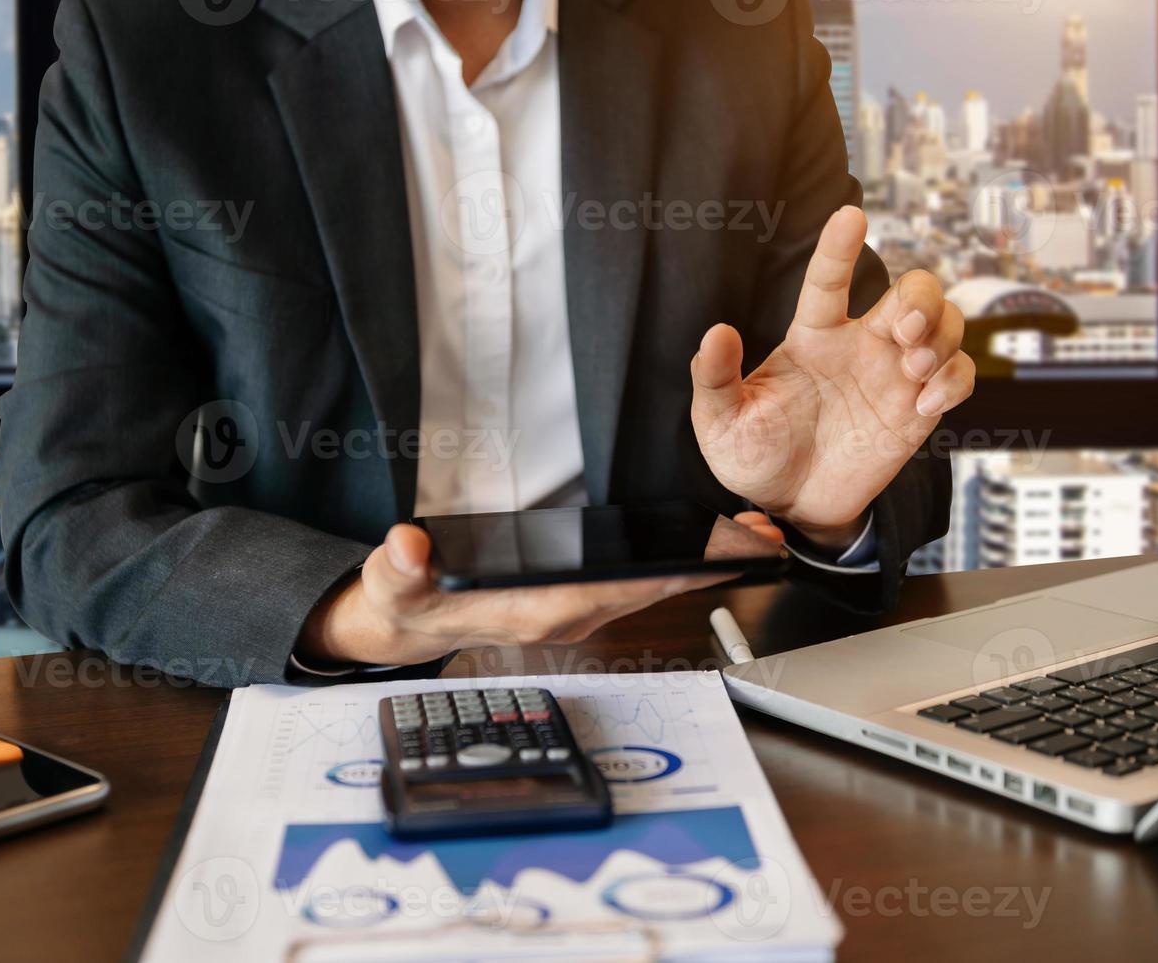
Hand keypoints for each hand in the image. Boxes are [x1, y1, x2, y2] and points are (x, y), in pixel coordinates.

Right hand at [297, 513, 784, 667]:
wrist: (413, 621)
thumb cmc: (412, 600)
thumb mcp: (394, 583)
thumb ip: (397, 566)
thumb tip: (408, 544)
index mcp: (536, 608)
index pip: (611, 590)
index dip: (662, 575)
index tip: (710, 560)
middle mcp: (569, 613)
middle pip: (651, 590)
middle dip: (708, 568)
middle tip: (763, 539)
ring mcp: (580, 608)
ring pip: (654, 587)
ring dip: (702, 566)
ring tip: (753, 535)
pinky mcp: (582, 598)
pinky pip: (642, 582)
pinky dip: (679, 565)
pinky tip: (706, 543)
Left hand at [691, 206, 974, 548]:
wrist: (788, 504)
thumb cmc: (753, 455)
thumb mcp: (720, 421)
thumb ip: (714, 378)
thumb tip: (715, 333)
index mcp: (812, 337)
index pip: (829, 280)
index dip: (839, 248)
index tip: (851, 214)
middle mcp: (859, 345)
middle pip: (912, 290)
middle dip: (922, 298)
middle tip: (904, 332)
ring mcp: (893, 374)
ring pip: (946, 323)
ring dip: (943, 336)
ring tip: (915, 368)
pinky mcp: (918, 408)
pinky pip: (959, 376)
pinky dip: (954, 382)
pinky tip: (924, 406)